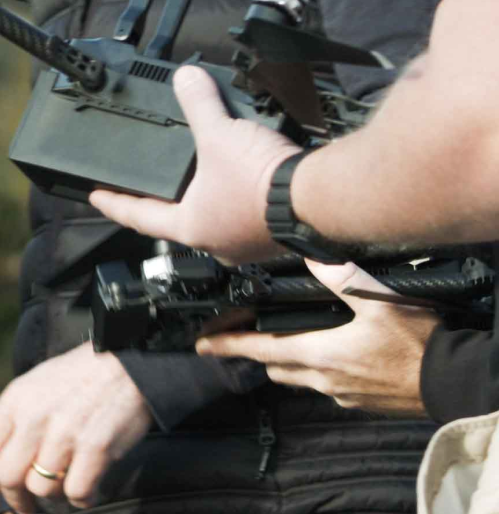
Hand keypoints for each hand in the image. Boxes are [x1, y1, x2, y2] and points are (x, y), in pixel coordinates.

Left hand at [0, 342, 151, 511]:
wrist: (123, 364)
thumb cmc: (76, 379)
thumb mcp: (34, 386)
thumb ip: (15, 421)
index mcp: (15, 400)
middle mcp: (34, 417)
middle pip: (7, 476)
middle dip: (15, 498)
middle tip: (26, 506)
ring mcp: (64, 433)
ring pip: (41, 488)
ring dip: (52, 495)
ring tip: (63, 482)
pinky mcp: (95, 448)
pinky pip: (76, 492)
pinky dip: (80, 498)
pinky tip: (86, 486)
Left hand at [88, 65, 298, 264]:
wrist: (323, 197)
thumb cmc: (265, 181)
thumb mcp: (220, 133)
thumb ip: (198, 103)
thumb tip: (186, 78)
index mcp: (192, 227)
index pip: (139, 215)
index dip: (114, 202)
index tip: (95, 197)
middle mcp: (218, 242)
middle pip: (179, 220)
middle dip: (165, 202)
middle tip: (149, 186)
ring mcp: (249, 244)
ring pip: (216, 220)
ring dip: (206, 200)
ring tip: (197, 179)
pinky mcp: (275, 235)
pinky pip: (246, 217)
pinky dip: (237, 199)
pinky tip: (240, 181)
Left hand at [195, 259, 438, 416]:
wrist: (453, 382)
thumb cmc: (417, 345)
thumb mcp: (377, 300)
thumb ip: (341, 276)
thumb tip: (312, 253)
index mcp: (319, 355)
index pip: (260, 350)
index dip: (228, 345)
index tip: (202, 345)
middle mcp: (325, 380)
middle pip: (276, 367)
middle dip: (257, 352)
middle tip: (244, 336)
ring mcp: (345, 395)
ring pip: (302, 379)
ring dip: (288, 361)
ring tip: (285, 341)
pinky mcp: (364, 402)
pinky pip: (329, 387)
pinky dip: (320, 371)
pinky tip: (333, 355)